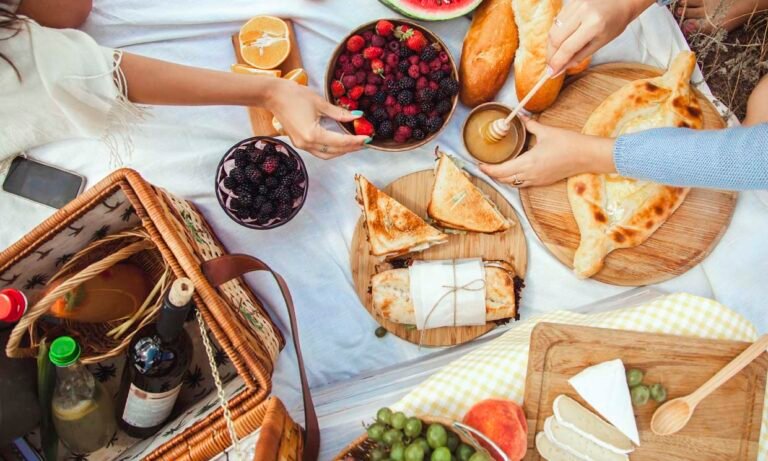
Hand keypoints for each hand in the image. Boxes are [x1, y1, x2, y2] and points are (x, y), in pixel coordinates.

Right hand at [267, 78, 369, 158]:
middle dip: (351, 148)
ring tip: (355, 144)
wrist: (272, 95)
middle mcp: (307, 144)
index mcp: (313, 135)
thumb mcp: (320, 103)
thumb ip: (339, 113)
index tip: (368, 138)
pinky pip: (319, 151)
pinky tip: (340, 142)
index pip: (340, 142)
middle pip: (335, 151)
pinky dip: (331, 149)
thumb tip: (356, 117)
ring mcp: (301, 145)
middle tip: (365, 142)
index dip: (355, 140)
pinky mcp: (299, 142)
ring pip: (327, 154)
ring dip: (341, 151)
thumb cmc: (294, 95)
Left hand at [479, 116, 615, 186]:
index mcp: (528, 163)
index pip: (501, 171)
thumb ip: (531, 125)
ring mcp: (537, 180)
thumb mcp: (547, 131)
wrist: (587, 156)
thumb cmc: (569, 143)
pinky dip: (513, 179)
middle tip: (484, 165)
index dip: (487, 169)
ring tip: (495, 169)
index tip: (479, 164)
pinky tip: (513, 171)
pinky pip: (522, 184)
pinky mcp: (543, 181)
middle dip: (492, 174)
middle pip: (504, 179)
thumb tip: (521, 116)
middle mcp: (530, 175)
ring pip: (513, 183)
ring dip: (502, 178)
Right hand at [547, 0, 652, 73]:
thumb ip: (579, 56)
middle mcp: (582, 13)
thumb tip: (560, 68)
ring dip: (551, 45)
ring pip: (552, 30)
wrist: (622, 0)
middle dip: (551, 55)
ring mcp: (575, 5)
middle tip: (552, 66)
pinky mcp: (571, 2)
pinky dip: (555, 34)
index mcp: (594, 25)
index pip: (567, 48)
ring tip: (556, 54)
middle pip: (555, 39)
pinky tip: (560, 40)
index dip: (557, 63)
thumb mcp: (600, 43)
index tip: (551, 73)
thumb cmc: (615, 22)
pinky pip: (556, 22)